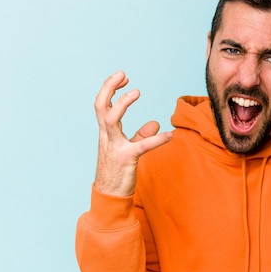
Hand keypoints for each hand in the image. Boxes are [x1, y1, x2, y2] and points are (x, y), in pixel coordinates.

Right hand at [94, 71, 171, 195]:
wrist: (109, 196)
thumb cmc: (117, 172)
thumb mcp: (129, 149)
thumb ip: (141, 135)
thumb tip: (155, 123)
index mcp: (106, 133)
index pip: (102, 105)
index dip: (110, 88)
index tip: (122, 77)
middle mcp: (107, 137)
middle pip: (100, 106)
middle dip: (108, 88)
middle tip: (122, 74)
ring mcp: (114, 147)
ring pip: (111, 120)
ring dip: (122, 104)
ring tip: (137, 92)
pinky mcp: (126, 159)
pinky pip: (141, 146)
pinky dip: (156, 140)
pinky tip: (169, 135)